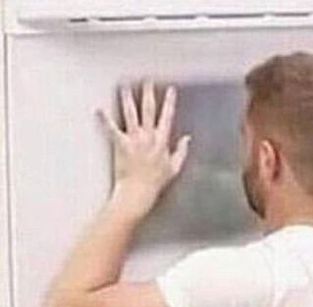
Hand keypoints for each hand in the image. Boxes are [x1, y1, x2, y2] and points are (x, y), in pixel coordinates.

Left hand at [97, 79, 190, 219]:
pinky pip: (111, 129)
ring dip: (128, 99)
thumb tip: (187, 138)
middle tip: (146, 80)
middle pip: (149, 110)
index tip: (170, 90)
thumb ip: (181, 151)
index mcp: (162, 142)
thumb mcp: (175, 168)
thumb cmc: (156, 183)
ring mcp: (134, 140)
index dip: (169, 102)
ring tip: (124, 87)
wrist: (138, 192)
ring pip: (131, 114)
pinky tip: (99, 109)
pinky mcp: (120, 145)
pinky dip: (104, 119)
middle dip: (148, 93)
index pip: (167, 117)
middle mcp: (148, 138)